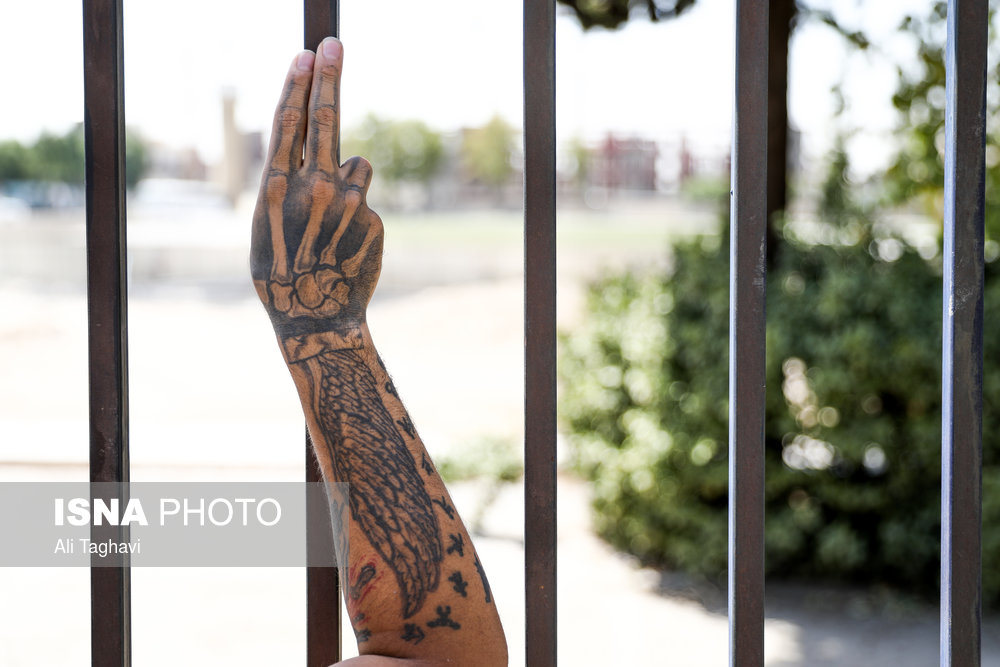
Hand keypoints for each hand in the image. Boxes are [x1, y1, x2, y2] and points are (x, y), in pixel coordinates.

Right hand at [251, 38, 382, 361]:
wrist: (316, 317)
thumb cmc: (281, 273)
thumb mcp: (266, 225)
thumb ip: (289, 185)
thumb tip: (324, 155)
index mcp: (276, 187)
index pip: (288, 122)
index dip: (297, 85)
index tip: (306, 54)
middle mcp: (314, 186)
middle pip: (325, 119)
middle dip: (328, 78)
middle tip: (333, 45)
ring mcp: (348, 201)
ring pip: (356, 162)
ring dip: (348, 178)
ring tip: (334, 219)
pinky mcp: (374, 217)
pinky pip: (367, 199)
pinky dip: (359, 213)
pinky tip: (347, 243)